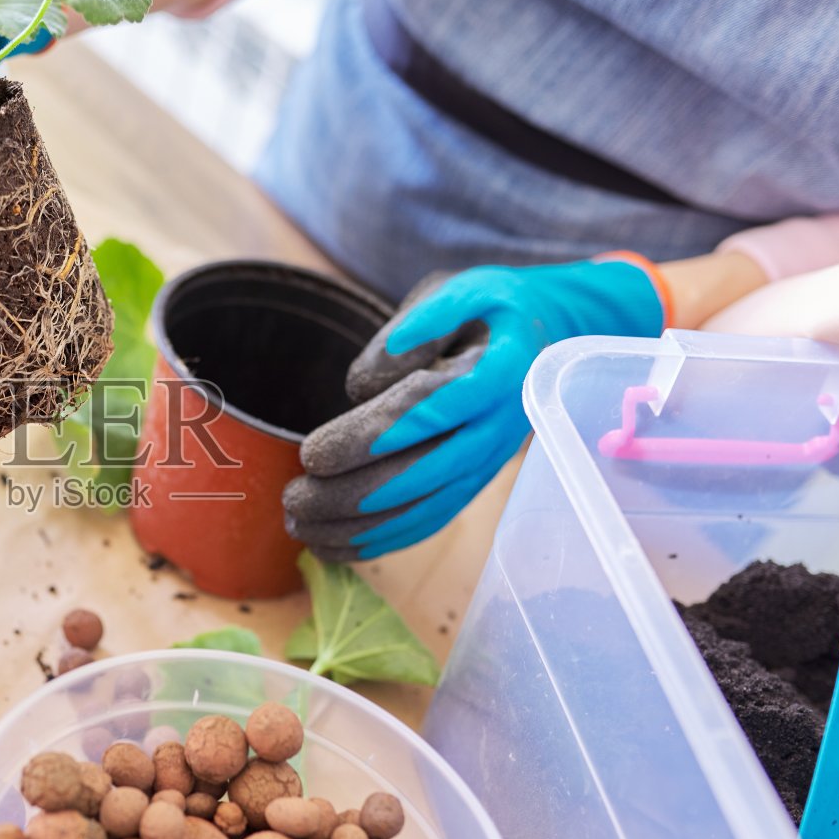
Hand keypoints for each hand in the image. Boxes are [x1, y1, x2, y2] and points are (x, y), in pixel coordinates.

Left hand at [284, 257, 666, 559]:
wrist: (547, 336)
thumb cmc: (491, 309)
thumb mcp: (460, 291)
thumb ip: (416, 327)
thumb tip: (362, 384)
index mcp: (495, 374)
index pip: (426, 413)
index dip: (367, 438)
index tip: (311, 455)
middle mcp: (495, 428)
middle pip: (419, 474)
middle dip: (350, 496)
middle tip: (292, 500)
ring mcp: (487, 463)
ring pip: (421, 509)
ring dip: (359, 529)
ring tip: (300, 528)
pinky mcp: (473, 482)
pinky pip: (429, 521)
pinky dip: (381, 541)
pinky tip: (334, 547)